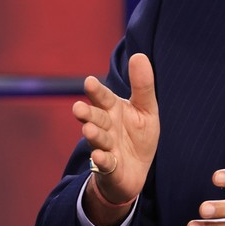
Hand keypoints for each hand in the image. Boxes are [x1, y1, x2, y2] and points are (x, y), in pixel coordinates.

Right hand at [72, 53, 158, 224]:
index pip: (103, 98)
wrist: (135, 170)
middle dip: (87, 113)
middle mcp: (105, 126)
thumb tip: (139, 55)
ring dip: (93, 134)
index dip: (96, 91)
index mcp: (113, 109)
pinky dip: (101, 160)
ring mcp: (105, 147)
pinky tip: (99, 156)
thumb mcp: (146, 109)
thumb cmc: (137, 135)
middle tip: (78, 108)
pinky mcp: (109, 168)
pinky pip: (105, 164)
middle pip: (96, 117)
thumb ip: (142, 85)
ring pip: (98, 139)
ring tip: (88, 129)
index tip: (89, 81)